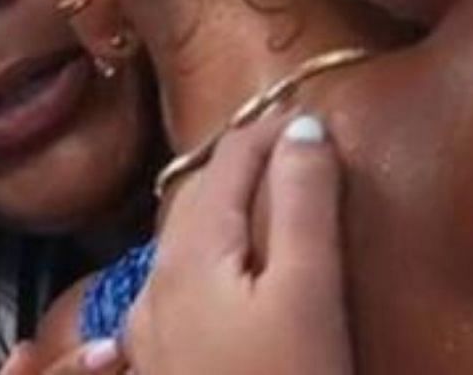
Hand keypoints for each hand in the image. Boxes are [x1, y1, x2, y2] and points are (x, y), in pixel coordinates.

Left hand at [121, 114, 353, 374]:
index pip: (230, 155)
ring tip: (278, 211)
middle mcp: (155, 283)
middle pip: (202, 193)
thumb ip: (304, 204)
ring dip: (229, 211)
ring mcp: (149, 330)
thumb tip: (303, 125)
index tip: (323, 123)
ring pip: (189, 240)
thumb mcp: (309, 295)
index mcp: (187, 253)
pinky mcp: (158, 368)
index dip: (277, 128)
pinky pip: (183, 288)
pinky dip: (214, 260)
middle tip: (305, 159)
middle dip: (250, 165)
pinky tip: (232, 277)